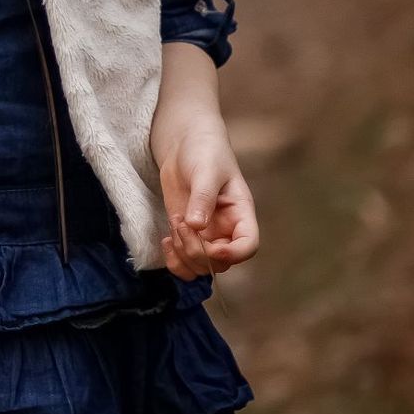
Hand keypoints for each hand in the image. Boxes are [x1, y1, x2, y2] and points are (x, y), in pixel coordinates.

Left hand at [155, 117, 258, 281]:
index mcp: (240, 213)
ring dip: (183, 256)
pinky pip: (183, 263)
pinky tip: (165, 239)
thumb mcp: (206, 170)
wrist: (185, 145)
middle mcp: (226, 230)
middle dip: (197, 251)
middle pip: (220, 262)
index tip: (211, 246)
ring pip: (200, 268)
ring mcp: (206, 235)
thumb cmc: (205, 151)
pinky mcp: (186, 235)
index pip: (248, 246)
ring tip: (174, 225)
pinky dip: (173, 260)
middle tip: (181, 222)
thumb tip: (197, 226)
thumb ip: (203, 197)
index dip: (232, 254)